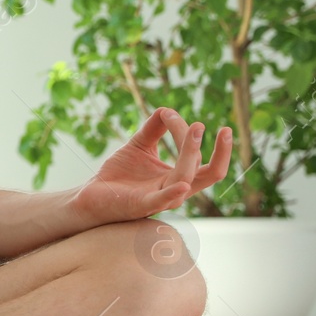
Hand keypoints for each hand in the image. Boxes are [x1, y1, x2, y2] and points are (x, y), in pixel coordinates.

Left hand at [74, 106, 232, 222]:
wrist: (92, 196)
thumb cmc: (119, 175)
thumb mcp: (140, 146)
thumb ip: (155, 129)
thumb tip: (168, 110)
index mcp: (180, 177)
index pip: (201, 159)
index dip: (189, 134)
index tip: (169, 115)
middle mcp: (177, 191)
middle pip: (209, 175)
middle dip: (221, 153)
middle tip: (223, 128)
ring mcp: (161, 199)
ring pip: (186, 178)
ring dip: (190, 153)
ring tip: (195, 129)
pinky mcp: (142, 205)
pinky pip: (162, 201)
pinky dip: (173, 193)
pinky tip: (182, 184)